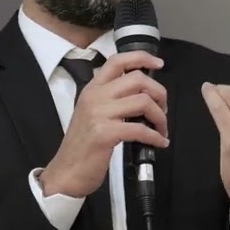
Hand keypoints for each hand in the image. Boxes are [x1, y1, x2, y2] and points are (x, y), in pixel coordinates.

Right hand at [41, 50, 168, 197]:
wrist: (66, 172)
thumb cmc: (82, 146)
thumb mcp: (92, 114)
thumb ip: (111, 100)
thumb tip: (142, 95)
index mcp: (92, 89)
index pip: (117, 61)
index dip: (142, 57)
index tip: (158, 64)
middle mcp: (95, 97)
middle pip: (137, 79)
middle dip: (159, 94)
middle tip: (163, 110)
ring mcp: (99, 114)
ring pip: (143, 101)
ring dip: (160, 117)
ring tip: (161, 129)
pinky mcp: (105, 134)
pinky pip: (140, 129)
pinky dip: (155, 136)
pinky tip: (159, 142)